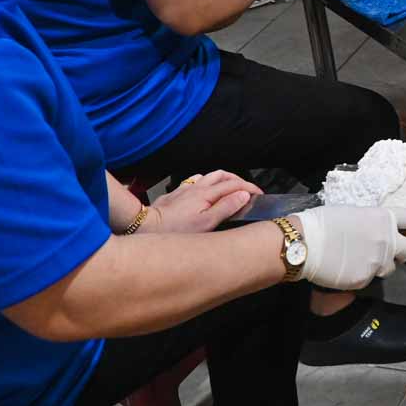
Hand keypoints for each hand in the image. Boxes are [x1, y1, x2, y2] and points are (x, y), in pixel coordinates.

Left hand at [144, 171, 262, 233]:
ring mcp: (185, 189)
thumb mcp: (206, 223)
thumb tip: (243, 195)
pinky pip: (194, 182)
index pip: (235, 184)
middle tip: (247, 190)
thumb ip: (227, 207)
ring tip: (230, 189)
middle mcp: (197, 187)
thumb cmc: (176, 229)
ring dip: (223, 179)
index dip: (250, 188)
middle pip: (223, 175)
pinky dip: (206, 183)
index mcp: (207, 193)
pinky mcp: (176, 194)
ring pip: (209, 176)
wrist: (145, 226)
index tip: (259, 194)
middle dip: (238, 180)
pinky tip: (204, 191)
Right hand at [295, 205, 405, 290]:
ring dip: (379, 265)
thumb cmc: (323, 223)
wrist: (304, 243)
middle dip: (401, 252)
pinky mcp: (365, 279)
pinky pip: (369, 279)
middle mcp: (386, 240)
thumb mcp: (353, 213)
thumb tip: (377, 231)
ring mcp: (377, 261)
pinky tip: (345, 267)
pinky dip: (360, 275)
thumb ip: (373, 223)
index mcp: (383, 218)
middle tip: (385, 251)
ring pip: (388, 268)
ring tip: (356, 258)